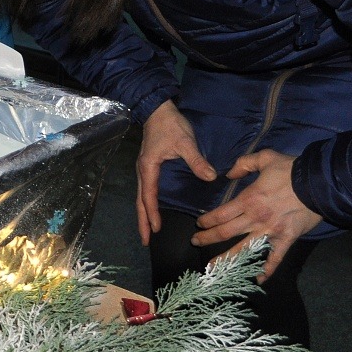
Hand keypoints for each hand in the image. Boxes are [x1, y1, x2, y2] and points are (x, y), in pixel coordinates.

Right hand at [135, 100, 215, 245]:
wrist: (158, 110)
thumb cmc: (170, 125)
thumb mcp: (185, 142)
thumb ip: (196, 160)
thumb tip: (210, 178)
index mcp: (149, 167)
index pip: (149, 196)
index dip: (152, 213)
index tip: (155, 229)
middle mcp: (143, 171)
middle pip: (140, 201)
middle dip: (142, 221)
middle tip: (145, 240)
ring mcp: (145, 170)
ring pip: (141, 197)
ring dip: (143, 215)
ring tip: (146, 232)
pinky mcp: (149, 167)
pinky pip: (146, 191)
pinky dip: (147, 204)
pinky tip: (152, 211)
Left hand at [192, 149, 321, 280]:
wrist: (319, 182)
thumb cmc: (292, 170)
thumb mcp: (265, 157)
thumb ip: (244, 163)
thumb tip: (228, 173)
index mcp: (248, 200)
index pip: (220, 214)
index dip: (207, 221)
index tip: (199, 224)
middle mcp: (255, 218)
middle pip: (225, 232)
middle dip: (207, 238)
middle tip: (196, 242)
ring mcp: (271, 231)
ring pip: (244, 249)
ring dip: (227, 259)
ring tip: (213, 267)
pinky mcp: (286, 239)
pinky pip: (275, 258)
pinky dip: (267, 270)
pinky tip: (258, 279)